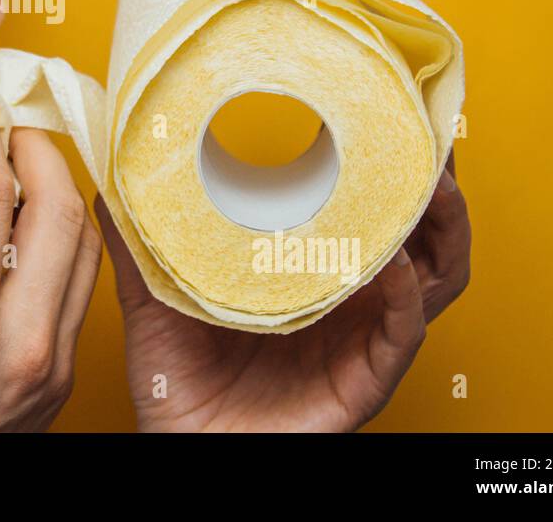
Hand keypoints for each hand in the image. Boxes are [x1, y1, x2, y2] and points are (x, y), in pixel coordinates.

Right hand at [0, 88, 101, 430]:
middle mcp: (21, 343)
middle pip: (59, 211)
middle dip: (37, 148)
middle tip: (8, 124)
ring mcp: (52, 361)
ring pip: (86, 244)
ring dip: (59, 188)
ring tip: (21, 163)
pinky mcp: (65, 371)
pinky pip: (82, 283)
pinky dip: (66, 234)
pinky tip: (33, 217)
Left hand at [95, 152, 468, 431]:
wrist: (183, 450)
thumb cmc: (179, 380)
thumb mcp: (155, 293)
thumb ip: (138, 236)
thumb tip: (112, 171)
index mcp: (312, 272)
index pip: (365, 205)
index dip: (386, 156)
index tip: (388, 101)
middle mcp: (349, 300)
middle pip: (418, 231)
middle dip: (433, 178)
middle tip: (432, 129)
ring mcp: (363, 339)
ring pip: (433, 276)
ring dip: (440, 225)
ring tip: (433, 180)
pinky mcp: (363, 382)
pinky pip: (401, 336)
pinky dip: (403, 295)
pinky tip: (393, 260)